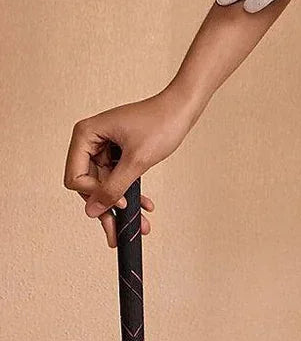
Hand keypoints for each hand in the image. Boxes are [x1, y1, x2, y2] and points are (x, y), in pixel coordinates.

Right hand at [64, 88, 192, 248]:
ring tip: (138, 225)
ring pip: (105, 185)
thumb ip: (113, 188)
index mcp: (86, 134)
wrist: (184, 106)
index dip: (95, 195)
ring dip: (122, 204)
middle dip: (108, 207)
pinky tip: (145, 207)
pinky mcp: (118, 151)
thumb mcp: (137, 160)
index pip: (76, 177)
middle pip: (89, 185)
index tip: (120, 202)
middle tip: (118, 234)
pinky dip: (130, 192)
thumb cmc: (162, 122)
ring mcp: (104, 146)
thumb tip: (92, 211)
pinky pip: (117, 177)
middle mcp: (91, 139)